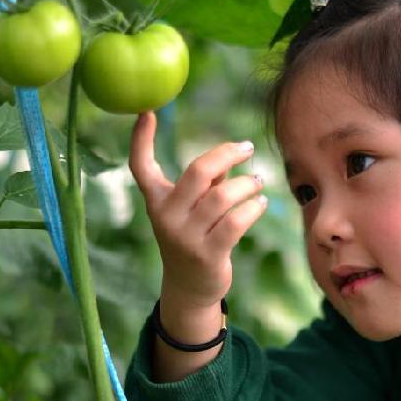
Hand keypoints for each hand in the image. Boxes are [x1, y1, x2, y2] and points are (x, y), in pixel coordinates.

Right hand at [129, 111, 266, 309]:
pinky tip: (260, 204)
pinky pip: (236, 222)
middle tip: (248, 148)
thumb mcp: (191, 208)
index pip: (140, 167)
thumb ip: (206, 182)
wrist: (189, 287)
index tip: (147, 112)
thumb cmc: (193, 235)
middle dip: (227, 153)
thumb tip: (231, 156)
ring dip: (247, 184)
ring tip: (258, 182)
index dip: (140, 139)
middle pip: (198, 172)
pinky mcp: (208, 255)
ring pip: (223, 196)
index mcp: (157, 200)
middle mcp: (166, 216)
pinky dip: (253, 208)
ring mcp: (186, 237)